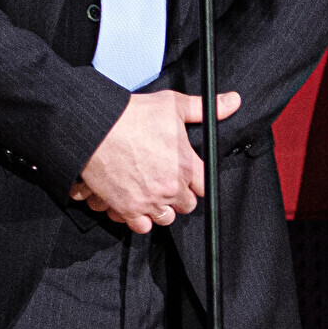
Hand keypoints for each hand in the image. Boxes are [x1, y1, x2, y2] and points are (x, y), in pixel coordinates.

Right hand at [72, 89, 242, 231]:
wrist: (94, 127)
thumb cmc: (132, 116)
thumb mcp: (173, 105)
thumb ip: (205, 109)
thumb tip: (233, 101)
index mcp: (186, 166)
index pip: (206, 186)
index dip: (197, 181)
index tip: (188, 175)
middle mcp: (171, 188)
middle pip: (186, 205)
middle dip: (179, 195)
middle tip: (166, 181)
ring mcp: (149, 201)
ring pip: (165, 218)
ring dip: (160, 209)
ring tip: (151, 193)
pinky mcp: (127, 209)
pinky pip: (140, 226)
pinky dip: (138, 218)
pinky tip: (135, 203)